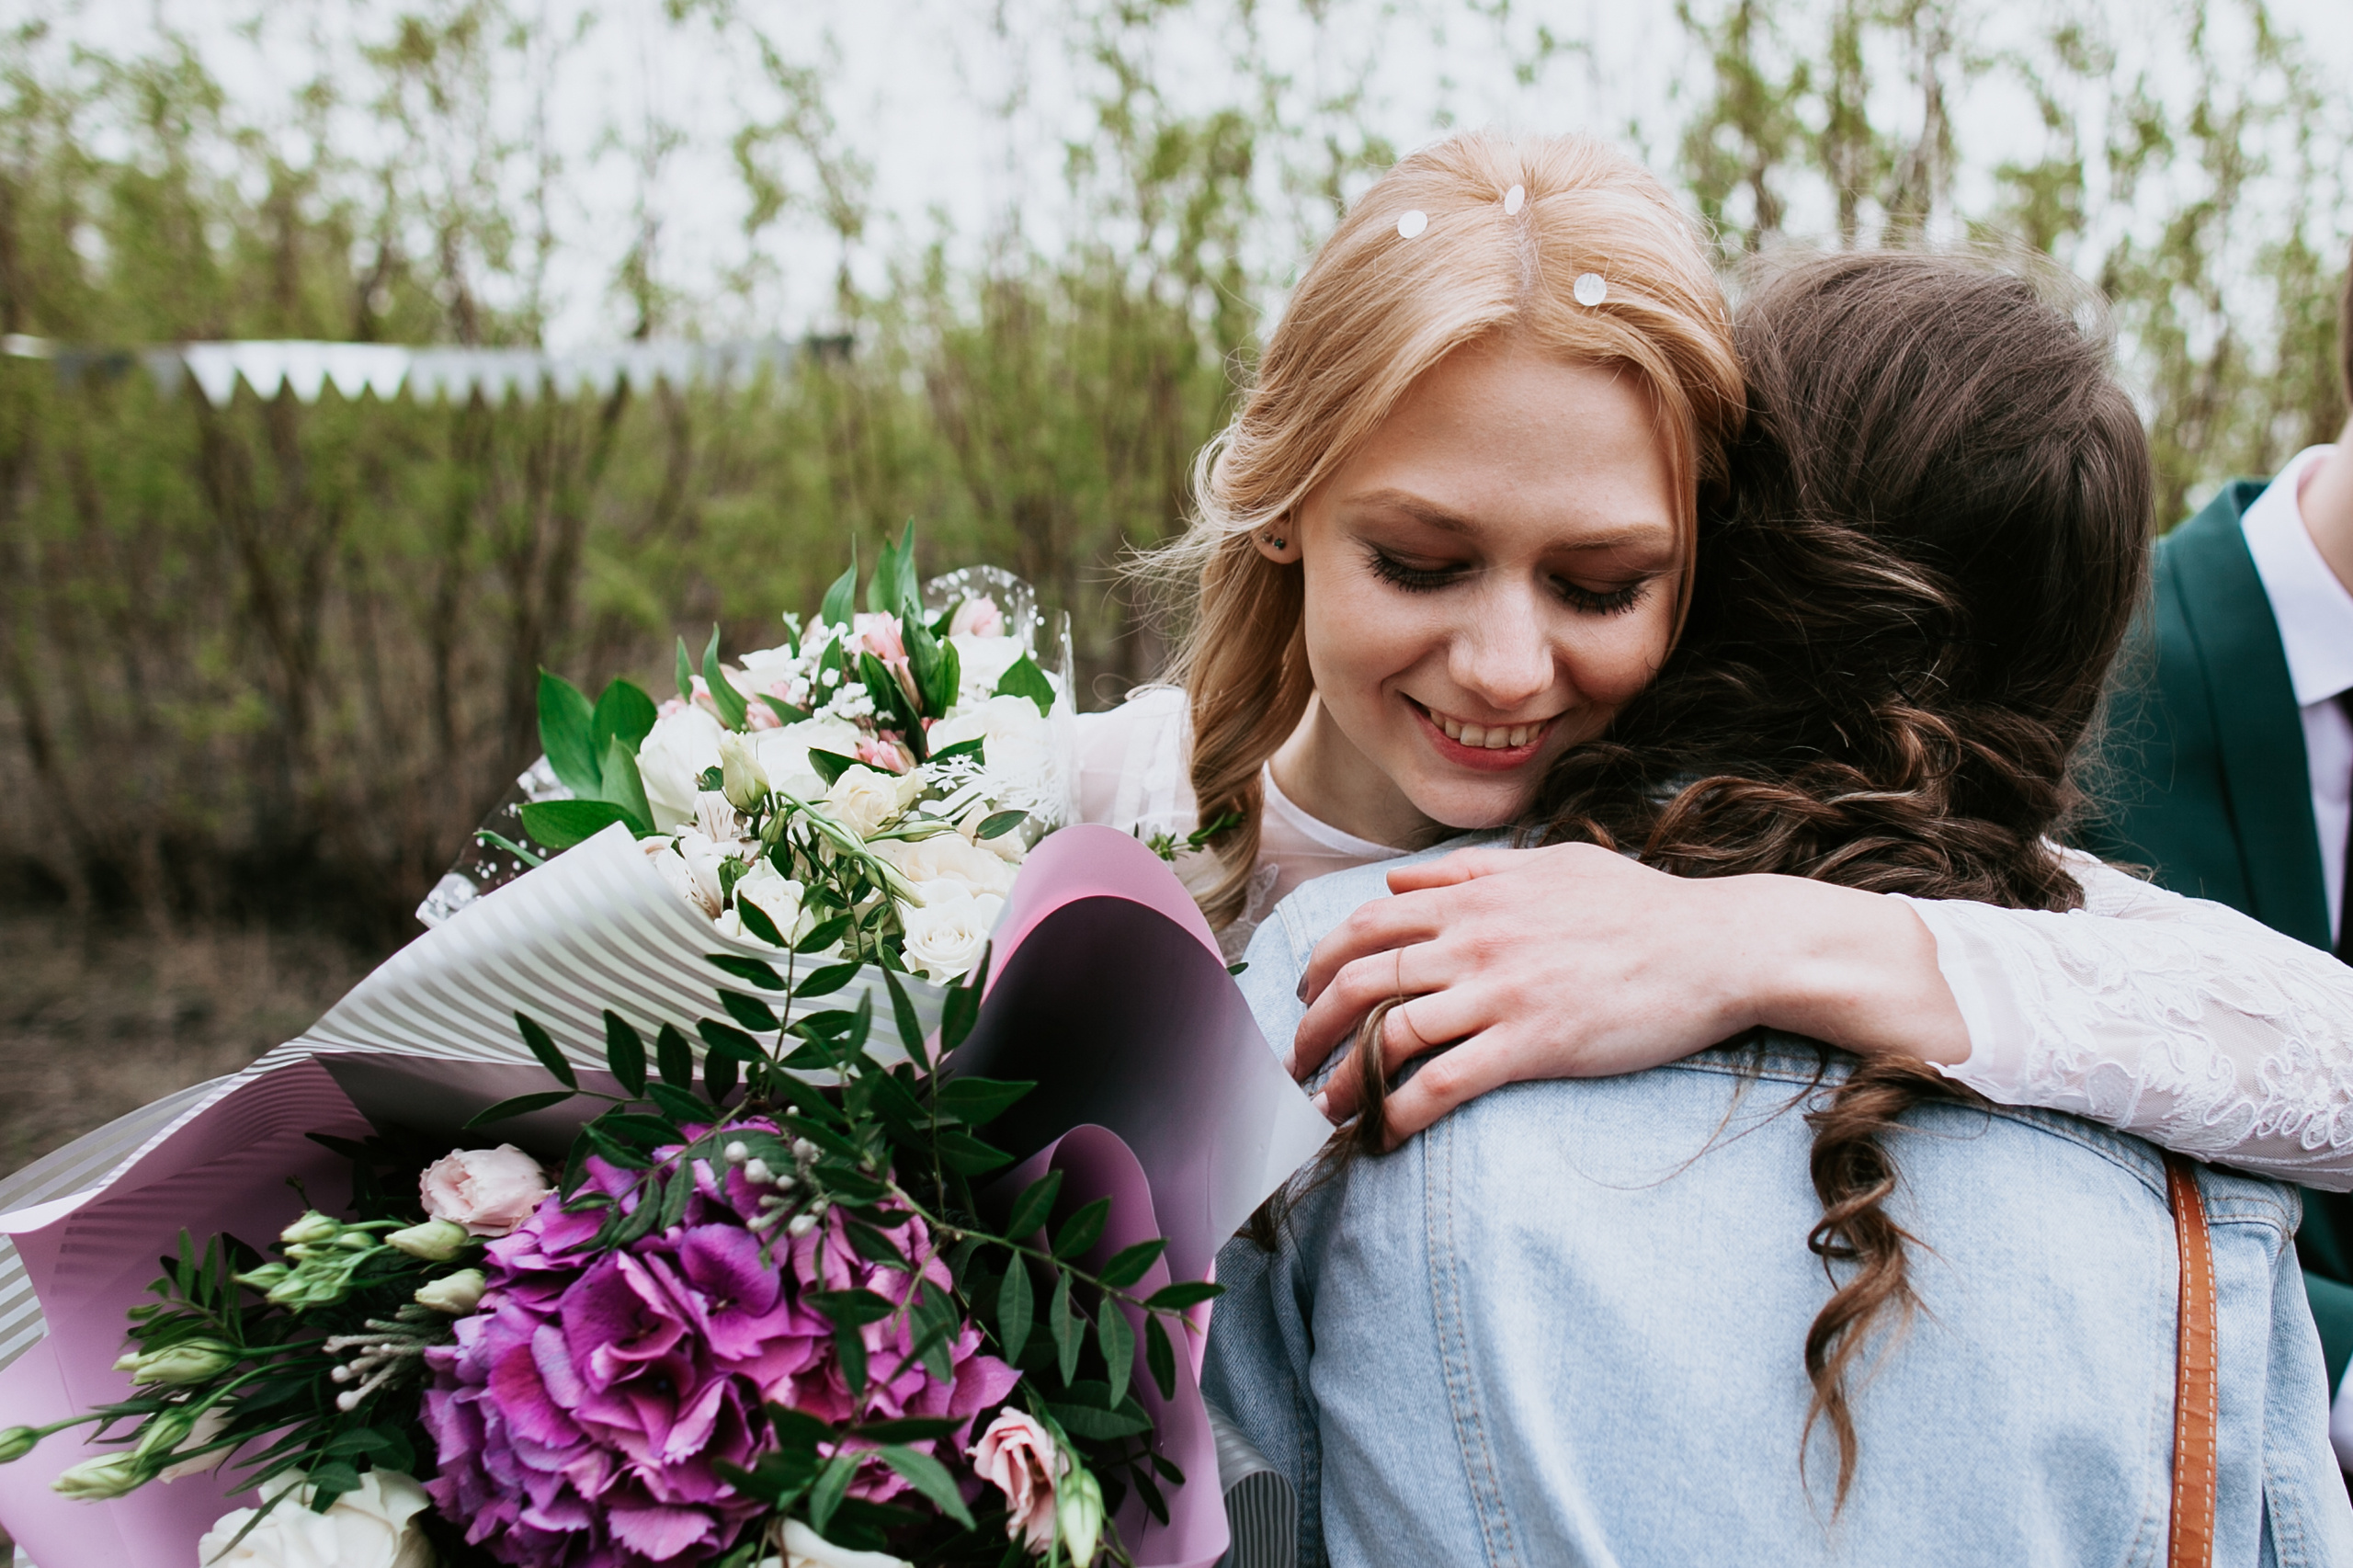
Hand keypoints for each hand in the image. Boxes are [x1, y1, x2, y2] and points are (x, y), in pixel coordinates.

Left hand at [1290, 842, 1966, 1145]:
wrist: (1717, 946)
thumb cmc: (1640, 905)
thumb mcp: (1550, 863)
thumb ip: (1468, 870)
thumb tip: (1398, 883)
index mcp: (1474, 895)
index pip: (1365, 925)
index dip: (1319, 964)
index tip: (1302, 997)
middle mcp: (1474, 938)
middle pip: (1359, 981)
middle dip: (1311, 1028)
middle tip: (1291, 1066)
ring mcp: (1501, 991)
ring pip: (1388, 1034)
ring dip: (1342, 1079)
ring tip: (1323, 1112)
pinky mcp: (1533, 1042)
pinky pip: (1443, 1082)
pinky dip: (1400, 1112)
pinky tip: (1384, 1136)